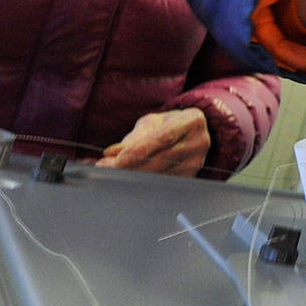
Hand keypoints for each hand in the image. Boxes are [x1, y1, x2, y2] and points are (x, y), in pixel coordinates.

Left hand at [95, 108, 209, 176]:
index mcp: (192, 121)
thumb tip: (110, 153)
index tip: (119, 159)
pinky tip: (127, 179)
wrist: (190, 133)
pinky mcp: (191, 177)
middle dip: (132, 165)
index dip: (141, 149)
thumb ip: (133, 138)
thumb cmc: (167, 124)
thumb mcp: (151, 123)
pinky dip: (142, 183)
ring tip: (111, 172)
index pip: (165, 137)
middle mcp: (199, 142)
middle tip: (107, 168)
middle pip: (162, 159)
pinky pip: (163, 184)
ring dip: (134, 175)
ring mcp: (197, 162)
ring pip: (161, 175)